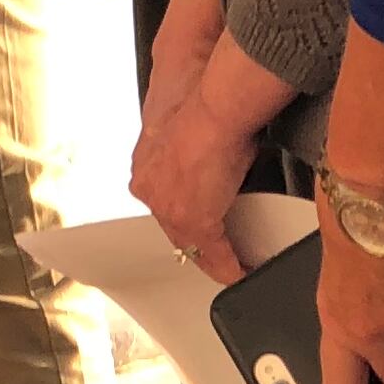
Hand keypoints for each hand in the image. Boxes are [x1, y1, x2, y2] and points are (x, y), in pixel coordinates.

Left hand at [129, 94, 259, 282]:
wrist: (211, 112)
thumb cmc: (207, 113)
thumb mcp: (192, 139)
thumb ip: (192, 158)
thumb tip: (212, 165)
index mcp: (145, 166)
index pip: (164, 202)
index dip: (184, 217)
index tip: (199, 226)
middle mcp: (150, 188)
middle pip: (174, 227)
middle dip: (196, 241)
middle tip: (218, 254)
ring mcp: (169, 207)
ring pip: (189, 243)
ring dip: (212, 255)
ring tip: (230, 265)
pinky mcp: (193, 220)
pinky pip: (210, 253)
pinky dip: (226, 265)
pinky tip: (238, 272)